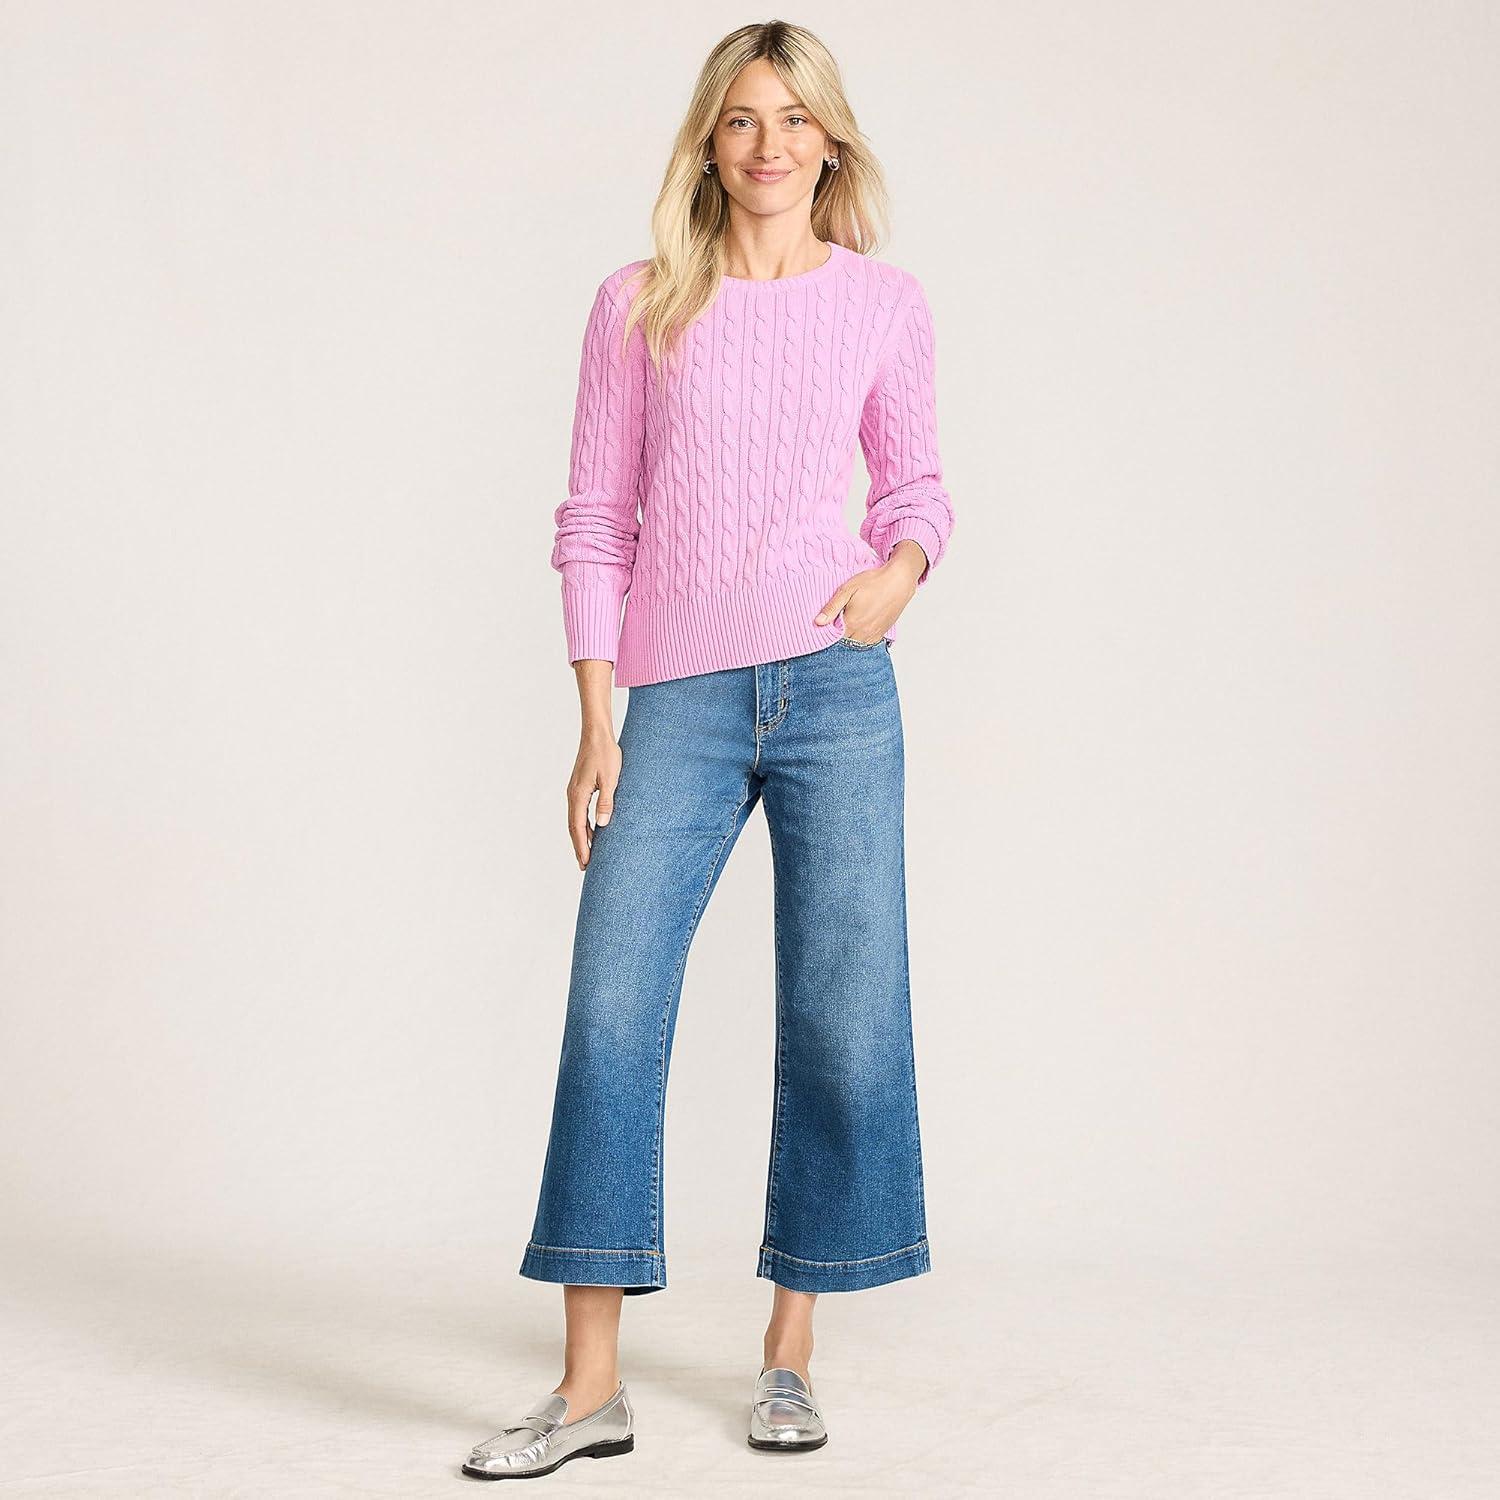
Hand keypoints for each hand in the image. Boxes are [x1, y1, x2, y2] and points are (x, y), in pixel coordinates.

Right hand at [567, 725, 622, 870]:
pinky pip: (579, 811)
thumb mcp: (610, 779)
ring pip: (575, 820)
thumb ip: (606, 802)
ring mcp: (574, 791)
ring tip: (588, 854)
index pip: (577, 828)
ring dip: (581, 837)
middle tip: (584, 866)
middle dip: (579, 847)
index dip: (581, 847)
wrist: (596, 734)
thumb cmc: (606, 754)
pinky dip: (583, 825)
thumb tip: (602, 825)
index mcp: (578, 795)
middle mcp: (573, 795)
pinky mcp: (579, 787)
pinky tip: (592, 831)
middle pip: (573, 827)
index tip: (585, 863)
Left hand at [813, 542, 925, 641]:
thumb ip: (832, 607)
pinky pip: (867, 644)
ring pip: (856, 645)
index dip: (827, 635)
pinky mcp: (881, 633)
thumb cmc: (873, 582)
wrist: (899, 581)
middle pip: (844, 644)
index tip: (823, 629)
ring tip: (846, 628)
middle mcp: (863, 632)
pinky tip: (857, 630)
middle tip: (834, 627)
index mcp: (852, 622)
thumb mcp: (847, 590)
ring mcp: (873, 634)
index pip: (833, 639)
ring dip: (849, 640)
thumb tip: (818, 622)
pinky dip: (860, 640)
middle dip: (837, 639)